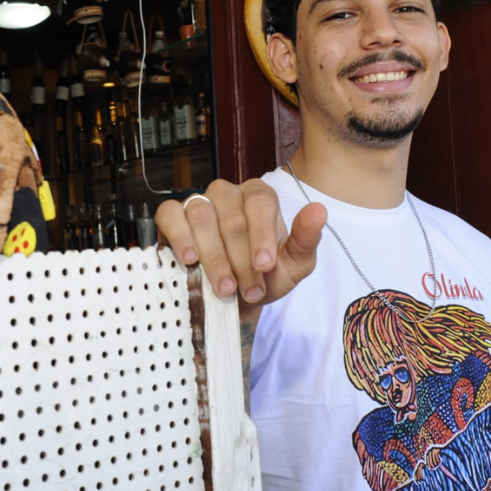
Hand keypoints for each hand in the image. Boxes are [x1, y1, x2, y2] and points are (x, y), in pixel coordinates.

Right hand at [156, 178, 325, 303]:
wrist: (236, 297)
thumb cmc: (265, 276)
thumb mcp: (294, 264)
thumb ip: (306, 239)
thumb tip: (319, 211)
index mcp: (260, 197)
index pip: (260, 204)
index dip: (262, 236)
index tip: (265, 266)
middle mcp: (228, 193)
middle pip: (231, 217)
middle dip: (240, 259)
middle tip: (246, 290)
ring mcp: (199, 201)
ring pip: (202, 217)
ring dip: (214, 257)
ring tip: (223, 287)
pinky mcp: (173, 214)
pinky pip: (171, 214)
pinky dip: (179, 236)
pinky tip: (190, 259)